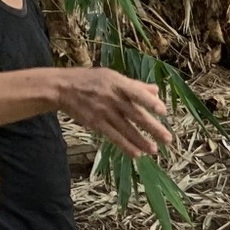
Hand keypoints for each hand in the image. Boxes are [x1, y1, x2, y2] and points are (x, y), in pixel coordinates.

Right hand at [54, 68, 173, 158]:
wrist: (62, 88)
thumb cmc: (91, 80)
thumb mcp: (112, 76)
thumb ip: (135, 85)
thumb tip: (156, 91)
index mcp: (118, 83)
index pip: (137, 93)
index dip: (150, 102)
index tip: (163, 111)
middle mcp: (112, 98)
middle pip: (135, 115)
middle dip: (153, 128)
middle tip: (167, 139)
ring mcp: (103, 112)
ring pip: (126, 129)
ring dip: (141, 141)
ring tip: (154, 150)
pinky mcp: (95, 123)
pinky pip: (113, 137)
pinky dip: (125, 146)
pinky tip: (136, 154)